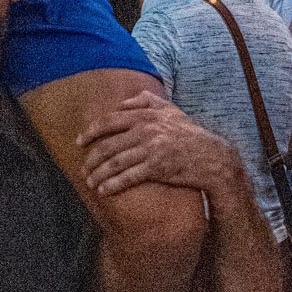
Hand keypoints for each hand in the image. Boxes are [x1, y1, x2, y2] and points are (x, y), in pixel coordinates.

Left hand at [78, 90, 236, 199]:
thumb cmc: (189, 134)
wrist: (213, 157)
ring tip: (90, 183)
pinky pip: (127, 177)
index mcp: (146, 115)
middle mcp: (146, 130)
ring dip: (98, 175)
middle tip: (83, 169)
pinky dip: (112, 185)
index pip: (109, 121)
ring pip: (114, 163)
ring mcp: (151, 149)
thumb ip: (148, 100)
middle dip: (90, 159)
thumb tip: (123, 102)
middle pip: (107, 145)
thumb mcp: (171, 110)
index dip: (90, 132)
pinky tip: (104, 191)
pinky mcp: (157, 168)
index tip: (79, 142)